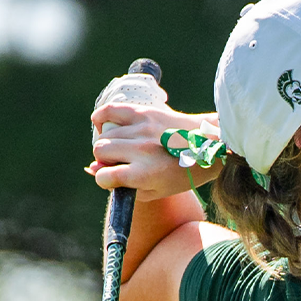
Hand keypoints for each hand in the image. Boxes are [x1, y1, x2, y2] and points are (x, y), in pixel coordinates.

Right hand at [87, 102, 213, 201]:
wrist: (208, 146)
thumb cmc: (182, 172)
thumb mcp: (155, 190)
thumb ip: (124, 185)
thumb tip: (93, 168)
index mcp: (144, 173)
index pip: (104, 176)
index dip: (105, 180)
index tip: (113, 179)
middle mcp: (141, 150)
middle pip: (100, 152)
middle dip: (105, 160)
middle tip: (121, 163)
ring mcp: (142, 129)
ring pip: (105, 135)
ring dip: (109, 144)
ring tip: (123, 148)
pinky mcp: (145, 112)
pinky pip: (110, 110)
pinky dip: (101, 117)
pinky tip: (103, 125)